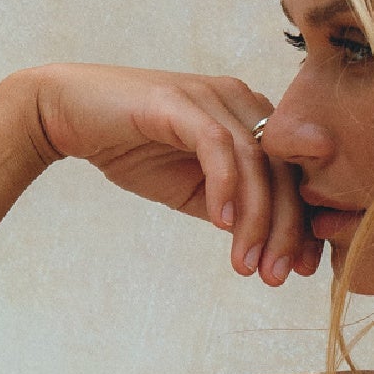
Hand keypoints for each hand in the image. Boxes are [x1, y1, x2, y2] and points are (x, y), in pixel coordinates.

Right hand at [9, 64, 322, 286]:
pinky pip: (217, 146)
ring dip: (256, 220)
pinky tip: (221, 225)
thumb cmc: (134, 150)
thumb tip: (273, 246)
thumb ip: (235, 209)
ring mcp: (210, 96)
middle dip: (286, 231)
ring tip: (246, 265)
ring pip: (255, 162)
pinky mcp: (178, 101)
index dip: (304, 224)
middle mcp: (239, 101)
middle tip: (276, 277)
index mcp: (251, 120)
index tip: (303, 270)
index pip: (294, 175)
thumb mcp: (194, 190)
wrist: (69, 117)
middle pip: (284, 170)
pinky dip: (225, 187)